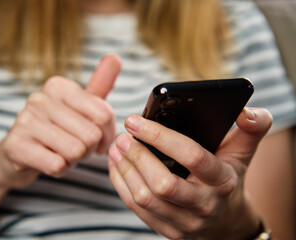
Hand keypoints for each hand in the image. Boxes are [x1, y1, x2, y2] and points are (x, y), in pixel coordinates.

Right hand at [0, 54, 121, 188]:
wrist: (17, 154)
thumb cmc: (56, 130)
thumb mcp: (79, 107)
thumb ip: (99, 85)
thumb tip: (115, 57)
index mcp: (58, 86)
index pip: (104, 114)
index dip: (107, 135)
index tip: (99, 142)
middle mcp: (40, 98)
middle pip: (92, 134)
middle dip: (89, 150)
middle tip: (76, 149)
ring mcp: (25, 120)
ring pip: (76, 151)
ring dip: (74, 160)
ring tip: (61, 153)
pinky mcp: (16, 145)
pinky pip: (57, 165)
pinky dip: (59, 169)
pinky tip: (48, 161)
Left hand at [108, 107, 272, 238]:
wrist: (226, 221)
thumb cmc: (229, 178)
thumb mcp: (243, 153)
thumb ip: (252, 129)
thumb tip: (246, 112)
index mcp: (222, 181)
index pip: (192, 156)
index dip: (161, 136)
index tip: (135, 121)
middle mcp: (204, 205)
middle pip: (163, 184)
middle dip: (138, 156)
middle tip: (123, 136)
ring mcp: (184, 222)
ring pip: (145, 198)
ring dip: (125, 170)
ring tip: (116, 147)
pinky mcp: (167, 230)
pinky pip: (137, 209)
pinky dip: (121, 185)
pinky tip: (116, 166)